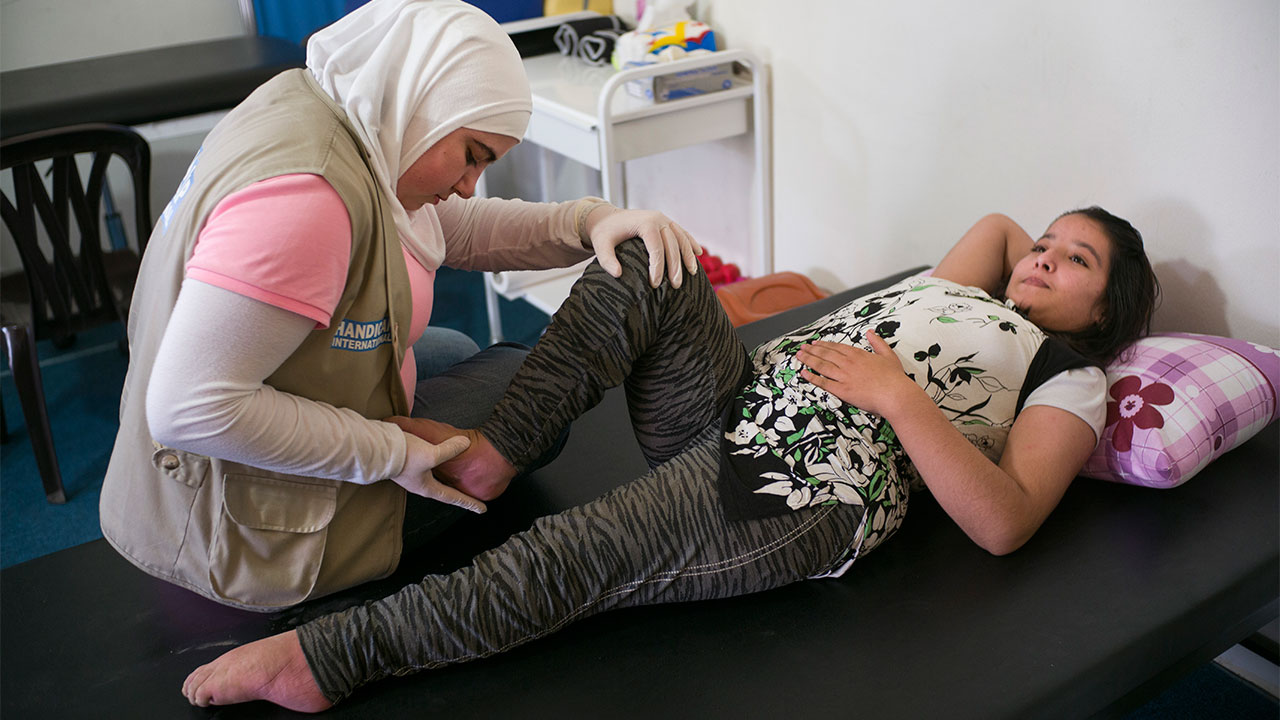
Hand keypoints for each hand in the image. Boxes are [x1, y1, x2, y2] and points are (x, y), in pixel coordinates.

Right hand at [390, 432, 485, 512]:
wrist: (375, 448)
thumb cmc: (403, 456)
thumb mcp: (431, 454)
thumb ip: (450, 450)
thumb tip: (464, 444)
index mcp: (426, 487)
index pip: (453, 498)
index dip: (469, 503)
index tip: (483, 510)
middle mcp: (419, 484)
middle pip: (443, 491)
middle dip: (457, 494)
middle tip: (471, 499)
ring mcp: (411, 474)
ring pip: (434, 479)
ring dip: (446, 481)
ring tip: (455, 482)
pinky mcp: (405, 463)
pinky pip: (426, 468)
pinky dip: (436, 467)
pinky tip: (435, 462)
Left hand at [584, 206, 701, 287]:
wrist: (607, 217)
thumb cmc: (604, 233)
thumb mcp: (601, 246)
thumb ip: (607, 260)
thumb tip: (618, 275)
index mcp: (645, 222)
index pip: (656, 247)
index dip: (658, 267)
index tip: (655, 284)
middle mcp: (658, 218)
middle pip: (672, 244)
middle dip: (675, 266)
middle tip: (675, 285)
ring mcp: (664, 219)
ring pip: (681, 238)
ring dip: (688, 255)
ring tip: (692, 273)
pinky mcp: (666, 222)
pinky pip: (682, 233)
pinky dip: (690, 242)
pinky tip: (698, 253)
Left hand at [795, 332, 912, 416]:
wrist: (895, 395)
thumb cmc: (894, 378)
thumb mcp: (888, 355)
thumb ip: (878, 342)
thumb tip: (870, 332)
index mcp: (858, 354)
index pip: (837, 347)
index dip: (824, 344)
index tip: (816, 343)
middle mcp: (848, 363)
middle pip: (826, 354)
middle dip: (812, 350)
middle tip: (802, 348)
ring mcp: (844, 376)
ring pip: (821, 365)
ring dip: (808, 360)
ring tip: (799, 356)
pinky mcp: (842, 390)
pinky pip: (823, 382)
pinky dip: (812, 377)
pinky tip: (804, 373)